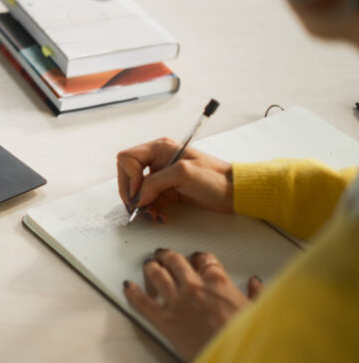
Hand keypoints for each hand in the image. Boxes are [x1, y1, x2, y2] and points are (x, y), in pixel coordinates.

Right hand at [116, 137, 233, 222]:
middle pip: (128, 174)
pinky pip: (148, 200)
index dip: (129, 177)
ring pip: (137, 190)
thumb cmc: (216, 178)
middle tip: (139, 207)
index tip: (139, 193)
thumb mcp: (183, 173)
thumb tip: (137, 196)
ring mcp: (161, 176)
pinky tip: (160, 215)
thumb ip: (155, 182)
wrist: (235, 193)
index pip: (127, 159)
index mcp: (160, 148)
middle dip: (131, 193)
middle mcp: (157, 160)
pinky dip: (150, 209)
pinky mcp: (166, 190)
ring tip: (153, 214)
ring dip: (141, 204)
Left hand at [123, 249, 263, 361]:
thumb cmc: (247, 338)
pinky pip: (142, 302)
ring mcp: (177, 302)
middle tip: (164, 255)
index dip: (198, 257)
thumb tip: (256, 283)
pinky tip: (128, 286)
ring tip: (149, 265)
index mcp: (218, 282)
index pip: (204, 259)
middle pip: (175, 261)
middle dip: (168, 256)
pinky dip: (133, 293)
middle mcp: (194, 287)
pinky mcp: (165, 320)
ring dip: (151, 267)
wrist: (235, 359)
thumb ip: (257, 294)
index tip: (197, 258)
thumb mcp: (258, 312)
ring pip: (156, 274)